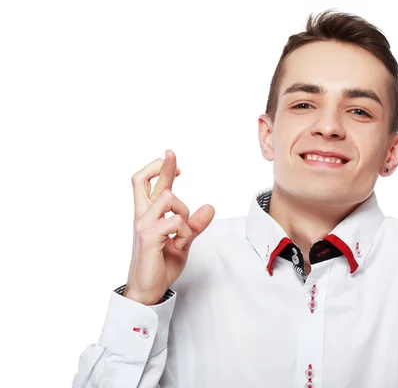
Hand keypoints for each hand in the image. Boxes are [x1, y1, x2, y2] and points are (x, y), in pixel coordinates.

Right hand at [125, 149, 214, 304]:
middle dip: (161, 165)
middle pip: (141, 179)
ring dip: (183, 215)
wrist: (149, 290)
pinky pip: (174, 221)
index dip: (160, 167)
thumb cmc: (161, 264)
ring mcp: (142, 225)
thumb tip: (210, 207)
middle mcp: (142, 216)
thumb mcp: (183, 241)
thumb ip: (195, 225)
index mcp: (149, 215)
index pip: (150, 184)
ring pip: (169, 199)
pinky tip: (177, 245)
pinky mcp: (146, 237)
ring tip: (180, 237)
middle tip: (172, 155)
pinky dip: (183, 232)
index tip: (171, 157)